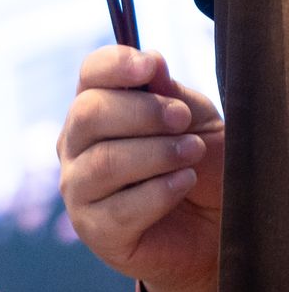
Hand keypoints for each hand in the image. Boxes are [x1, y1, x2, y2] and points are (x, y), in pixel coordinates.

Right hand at [58, 45, 222, 291]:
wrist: (214, 228)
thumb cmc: (199, 167)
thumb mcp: (195, 122)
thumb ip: (170, 94)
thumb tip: (150, 61)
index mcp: (97, 110)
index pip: (89, 75)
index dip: (114, 65)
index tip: (150, 67)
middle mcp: (76, 146)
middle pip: (88, 114)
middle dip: (143, 113)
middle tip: (183, 120)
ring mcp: (78, 189)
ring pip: (103, 162)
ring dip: (156, 154)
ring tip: (191, 154)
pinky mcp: (94, 230)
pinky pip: (120, 208)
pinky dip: (159, 192)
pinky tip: (183, 184)